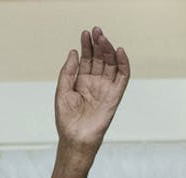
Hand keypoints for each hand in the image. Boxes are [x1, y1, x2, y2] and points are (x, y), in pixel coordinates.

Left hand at [54, 27, 128, 148]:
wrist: (75, 138)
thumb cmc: (66, 119)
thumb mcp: (62, 91)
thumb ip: (68, 71)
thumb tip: (73, 52)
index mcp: (81, 81)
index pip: (87, 59)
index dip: (86, 46)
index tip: (85, 33)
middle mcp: (95, 83)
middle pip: (99, 59)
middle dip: (98, 44)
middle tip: (96, 30)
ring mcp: (106, 88)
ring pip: (111, 64)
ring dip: (108, 49)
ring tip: (103, 37)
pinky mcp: (115, 95)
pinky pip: (123, 76)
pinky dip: (123, 63)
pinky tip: (119, 51)